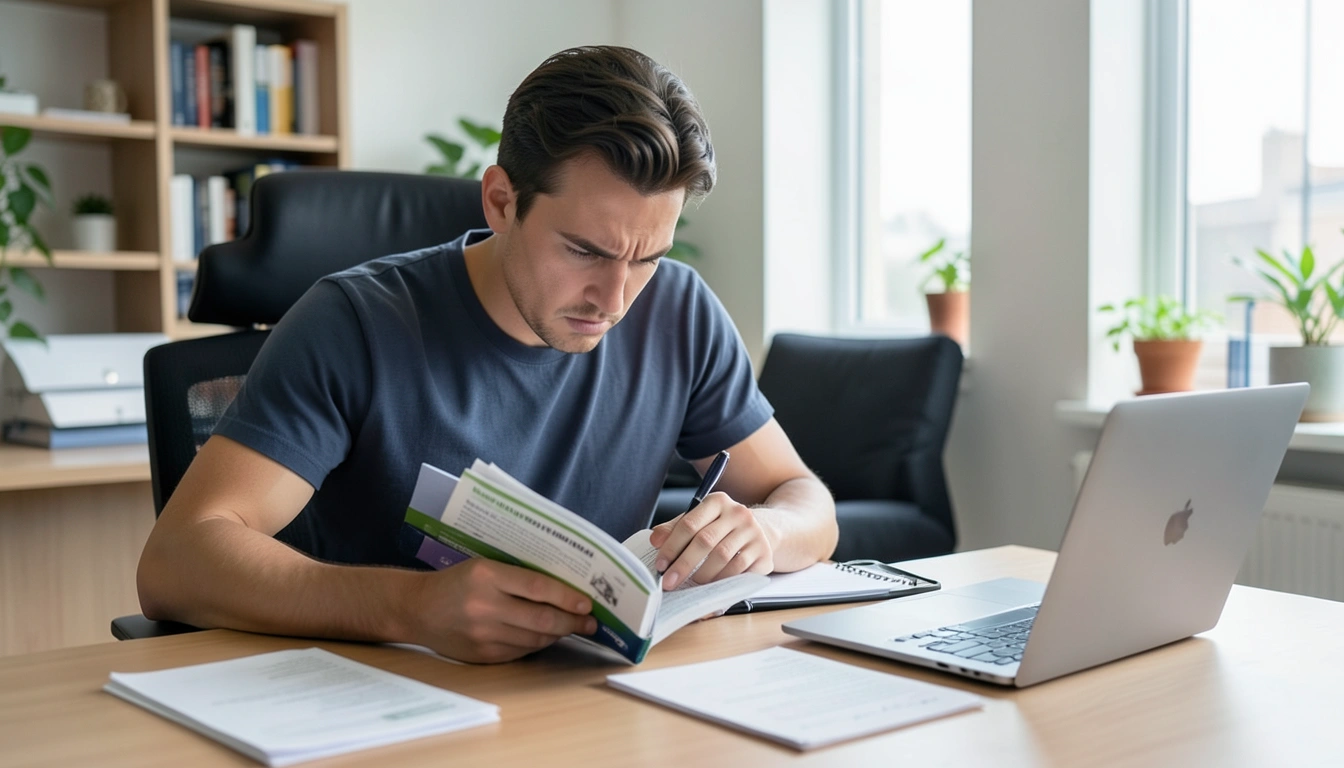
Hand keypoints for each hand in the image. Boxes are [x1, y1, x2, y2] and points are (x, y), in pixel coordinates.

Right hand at [411, 559, 596, 663]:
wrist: (417, 609)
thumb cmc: (457, 583)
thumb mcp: (484, 567)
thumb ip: (518, 578)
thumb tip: (563, 591)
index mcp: (486, 576)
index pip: (537, 587)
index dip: (566, 597)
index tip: (586, 603)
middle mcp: (485, 606)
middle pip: (541, 618)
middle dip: (572, 622)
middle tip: (589, 622)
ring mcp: (483, 635)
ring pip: (535, 638)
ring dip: (558, 634)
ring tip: (572, 628)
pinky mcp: (482, 655)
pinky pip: (521, 651)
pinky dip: (538, 644)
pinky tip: (546, 637)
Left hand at [649, 492, 774, 589]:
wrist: (761, 531)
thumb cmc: (721, 528)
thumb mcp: (699, 521)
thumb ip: (675, 528)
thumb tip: (655, 540)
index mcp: (717, 501)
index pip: (689, 523)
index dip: (672, 546)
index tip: (660, 565)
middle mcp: (738, 513)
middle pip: (705, 541)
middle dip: (683, 564)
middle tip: (669, 582)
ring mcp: (753, 532)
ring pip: (722, 557)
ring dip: (702, 575)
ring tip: (692, 584)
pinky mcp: (763, 551)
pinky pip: (739, 570)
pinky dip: (722, 580)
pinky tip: (712, 585)